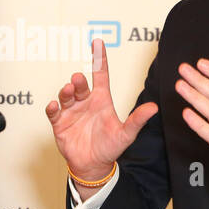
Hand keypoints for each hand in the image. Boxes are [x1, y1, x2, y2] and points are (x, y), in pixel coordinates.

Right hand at [45, 39, 157, 184]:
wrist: (93, 165)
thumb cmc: (110, 147)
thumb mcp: (126, 134)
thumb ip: (138, 120)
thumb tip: (154, 108)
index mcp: (101, 100)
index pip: (100, 74)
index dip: (99, 58)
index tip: (97, 42)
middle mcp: (85, 102)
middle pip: (81, 85)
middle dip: (79, 81)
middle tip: (78, 79)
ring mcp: (71, 111)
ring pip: (66, 95)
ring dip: (66, 91)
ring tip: (68, 90)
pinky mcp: (60, 123)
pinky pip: (54, 112)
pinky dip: (53, 107)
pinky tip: (55, 105)